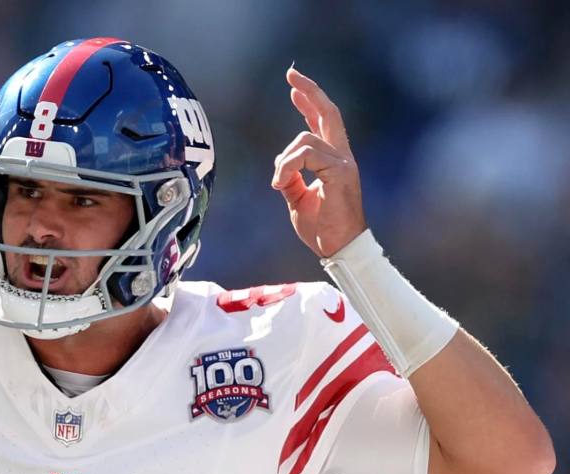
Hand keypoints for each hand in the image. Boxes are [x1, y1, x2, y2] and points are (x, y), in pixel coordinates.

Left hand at [271, 67, 365, 257]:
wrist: (338, 249)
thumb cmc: (321, 228)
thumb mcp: (297, 199)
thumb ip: (291, 178)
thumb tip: (281, 163)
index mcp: (333, 161)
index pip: (323, 123)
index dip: (310, 103)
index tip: (294, 88)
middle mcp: (342, 156)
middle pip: (328, 113)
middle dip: (309, 91)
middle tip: (291, 75)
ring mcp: (344, 163)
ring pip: (305, 139)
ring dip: (284, 160)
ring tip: (279, 183)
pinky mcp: (340, 173)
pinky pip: (306, 156)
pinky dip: (288, 167)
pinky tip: (281, 183)